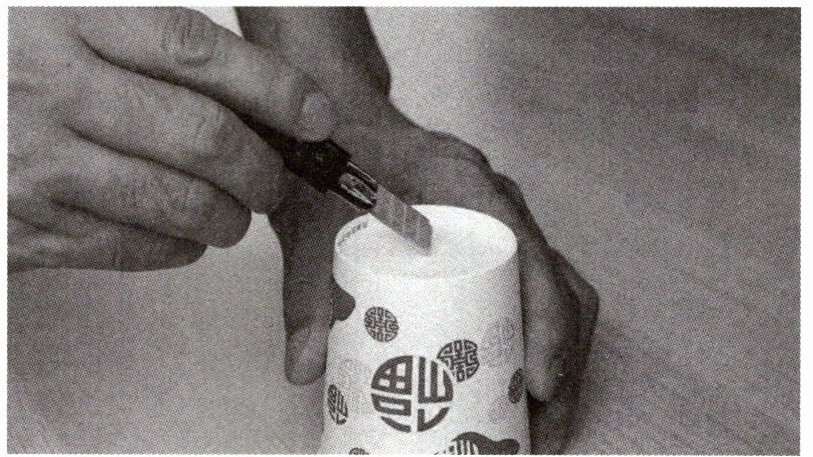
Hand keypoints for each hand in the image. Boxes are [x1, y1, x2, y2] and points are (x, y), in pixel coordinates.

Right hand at [9, 7, 335, 271]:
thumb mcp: (53, 11)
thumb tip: (243, 73)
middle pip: (201, 136)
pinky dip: (177, 246)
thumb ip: (138, 30)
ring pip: (175, 203)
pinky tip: (184, 233)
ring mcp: (34, 165)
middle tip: (277, 175)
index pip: (196, 52)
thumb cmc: (2, 58)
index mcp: (64, 19)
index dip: (273, 87)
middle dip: (263, 166)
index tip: (315, 114)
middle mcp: (50, 90)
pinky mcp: (22, 228)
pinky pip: (130, 246)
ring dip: (229, 214)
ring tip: (236, 209)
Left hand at [272, 117, 598, 452]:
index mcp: (464, 186)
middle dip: (563, 364)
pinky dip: (541, 342)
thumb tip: (307, 368)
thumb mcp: (313, 225)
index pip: (530, 255)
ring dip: (560, 360)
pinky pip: (539, 292)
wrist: (337, 129)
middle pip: (561, 286)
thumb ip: (308, 291)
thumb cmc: (333, 162)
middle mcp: (498, 205)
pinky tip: (520, 384)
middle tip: (540, 430)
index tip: (537, 384)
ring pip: (560, 293)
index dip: (546, 322)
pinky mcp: (493, 246)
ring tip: (537, 422)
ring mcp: (502, 225)